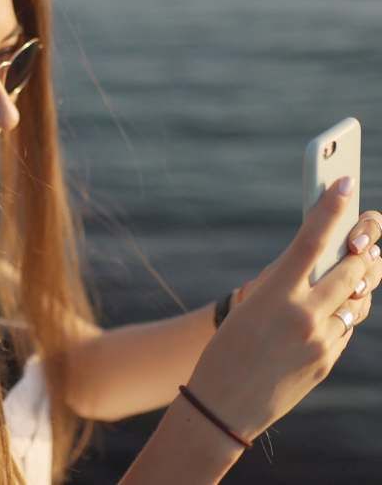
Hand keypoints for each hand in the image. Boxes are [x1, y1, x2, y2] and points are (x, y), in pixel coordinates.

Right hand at [187, 177, 381, 442]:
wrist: (222, 406)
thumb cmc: (226, 349)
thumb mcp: (248, 307)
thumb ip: (285, 282)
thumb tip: (325, 259)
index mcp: (275, 295)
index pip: (313, 240)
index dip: (332, 208)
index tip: (347, 183)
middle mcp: (304, 315)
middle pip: (352, 266)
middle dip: (365, 242)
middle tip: (370, 223)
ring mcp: (321, 340)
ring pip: (357, 297)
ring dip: (361, 276)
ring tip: (364, 258)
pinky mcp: (328, 360)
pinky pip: (347, 325)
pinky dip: (344, 310)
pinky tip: (339, 303)